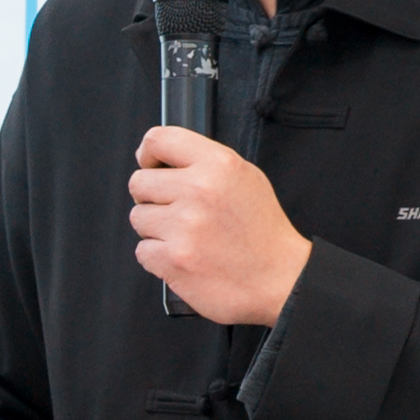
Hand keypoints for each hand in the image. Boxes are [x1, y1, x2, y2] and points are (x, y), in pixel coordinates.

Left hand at [131, 127, 312, 323]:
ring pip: (138, 218)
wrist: (281, 279)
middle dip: (152, 198)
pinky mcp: (173, 259)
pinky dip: (158, 257)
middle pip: (139, 183)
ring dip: (156, 229)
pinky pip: (142, 250)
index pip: (159, 140)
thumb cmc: (262, 232)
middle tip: (176, 211)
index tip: (150, 166)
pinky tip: (185, 256)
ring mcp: (184, 226)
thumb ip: (205, 163)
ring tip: (186, 237)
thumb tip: (162, 160)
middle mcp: (199, 191)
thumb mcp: (245, 178)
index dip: (148, 154)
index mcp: (218, 165)